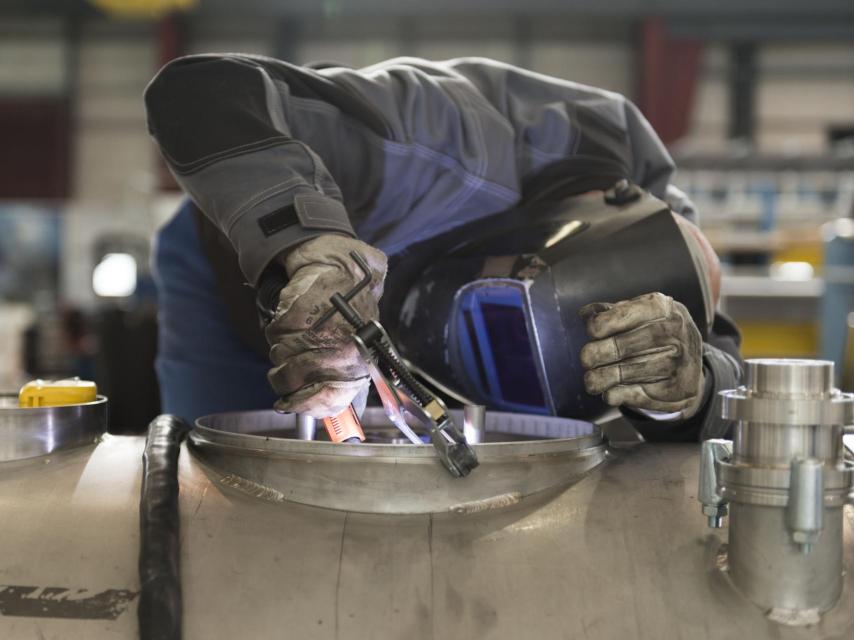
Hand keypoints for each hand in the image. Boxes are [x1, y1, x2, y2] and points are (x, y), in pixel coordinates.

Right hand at [265, 235, 386, 417]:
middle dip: (284, 374)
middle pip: (292, 379)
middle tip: (288, 363)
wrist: (343, 268)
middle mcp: (339, 353)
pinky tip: (294, 316)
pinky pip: (274, 332)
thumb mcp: (355, 349)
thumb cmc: (349, 311)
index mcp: (356, 365)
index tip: (291, 402)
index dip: (303, 405)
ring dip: (282, 346)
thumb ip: (338, 380)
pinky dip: (278, 325)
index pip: (326, 401)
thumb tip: (315, 407)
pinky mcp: (299, 313)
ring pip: (279, 355)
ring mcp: (317, 332)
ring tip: (297, 332)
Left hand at [579, 292, 704, 417]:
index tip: (591, 332)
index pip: (622, 315)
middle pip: (622, 346)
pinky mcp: (676, 390)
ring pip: (628, 372)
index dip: (599, 325)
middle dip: (596, 353)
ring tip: (591, 380)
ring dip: (601, 378)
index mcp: (663, 308)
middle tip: (586, 359)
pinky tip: (609, 393)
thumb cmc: (654, 333)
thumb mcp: (639, 315)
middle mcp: (674, 332)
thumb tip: (586, 314)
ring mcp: (678, 362)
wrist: (690, 366)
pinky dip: (615, 394)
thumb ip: (612, 312)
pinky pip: (636, 394)